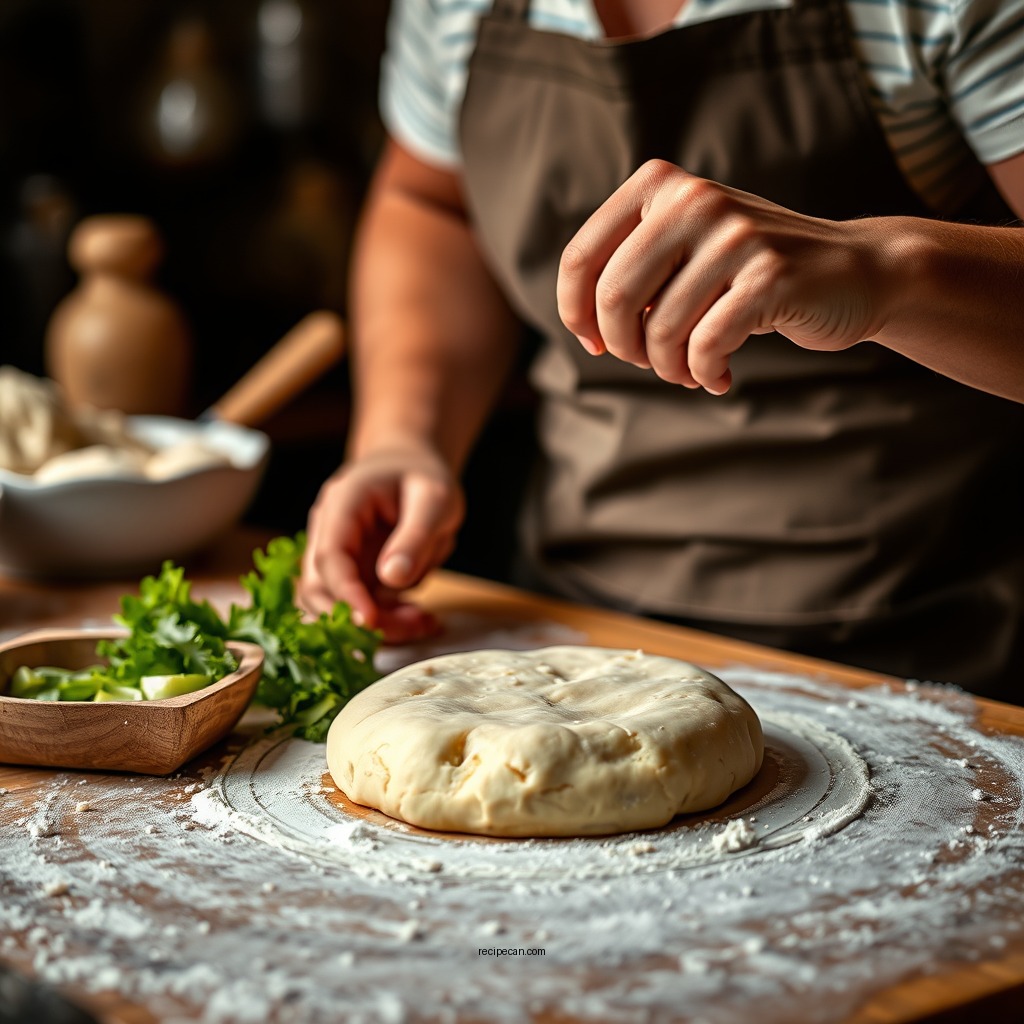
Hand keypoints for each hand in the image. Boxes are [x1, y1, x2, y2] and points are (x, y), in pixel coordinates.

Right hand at [297, 447, 463, 643]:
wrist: (412, 467)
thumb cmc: (422, 476)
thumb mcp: (434, 498)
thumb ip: (415, 535)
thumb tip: (392, 578)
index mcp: (342, 504)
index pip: (329, 556)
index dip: (345, 593)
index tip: (371, 621)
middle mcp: (328, 532)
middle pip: (321, 588)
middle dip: (362, 618)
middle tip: (414, 626)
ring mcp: (337, 557)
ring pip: (337, 605)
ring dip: (377, 624)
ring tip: (424, 622)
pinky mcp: (352, 575)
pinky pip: (360, 607)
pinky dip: (387, 620)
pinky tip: (420, 618)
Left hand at [557, 160, 889, 393]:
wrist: (855, 271)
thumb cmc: (751, 272)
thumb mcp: (684, 250)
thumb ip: (632, 268)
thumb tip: (583, 324)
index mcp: (659, 186)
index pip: (580, 259)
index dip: (576, 315)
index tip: (596, 345)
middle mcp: (693, 200)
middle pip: (614, 298)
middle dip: (625, 348)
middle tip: (650, 363)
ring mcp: (735, 235)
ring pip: (661, 330)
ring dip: (668, 368)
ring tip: (689, 371)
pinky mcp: (770, 275)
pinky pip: (705, 345)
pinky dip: (703, 374)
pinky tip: (719, 376)